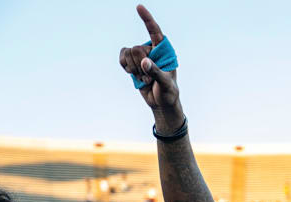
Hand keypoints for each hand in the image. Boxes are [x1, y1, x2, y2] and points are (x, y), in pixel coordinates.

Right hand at [119, 5, 182, 131]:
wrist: (161, 102)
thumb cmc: (168, 92)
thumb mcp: (166, 84)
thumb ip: (156, 72)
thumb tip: (144, 62)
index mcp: (164, 51)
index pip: (155, 31)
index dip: (147, 19)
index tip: (139, 7)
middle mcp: (152, 49)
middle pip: (137, 48)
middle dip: (140, 65)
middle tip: (150, 78)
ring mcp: (141, 55)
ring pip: (128, 53)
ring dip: (134, 70)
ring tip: (145, 79)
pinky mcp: (132, 62)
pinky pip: (121, 57)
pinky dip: (126, 68)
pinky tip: (134, 75)